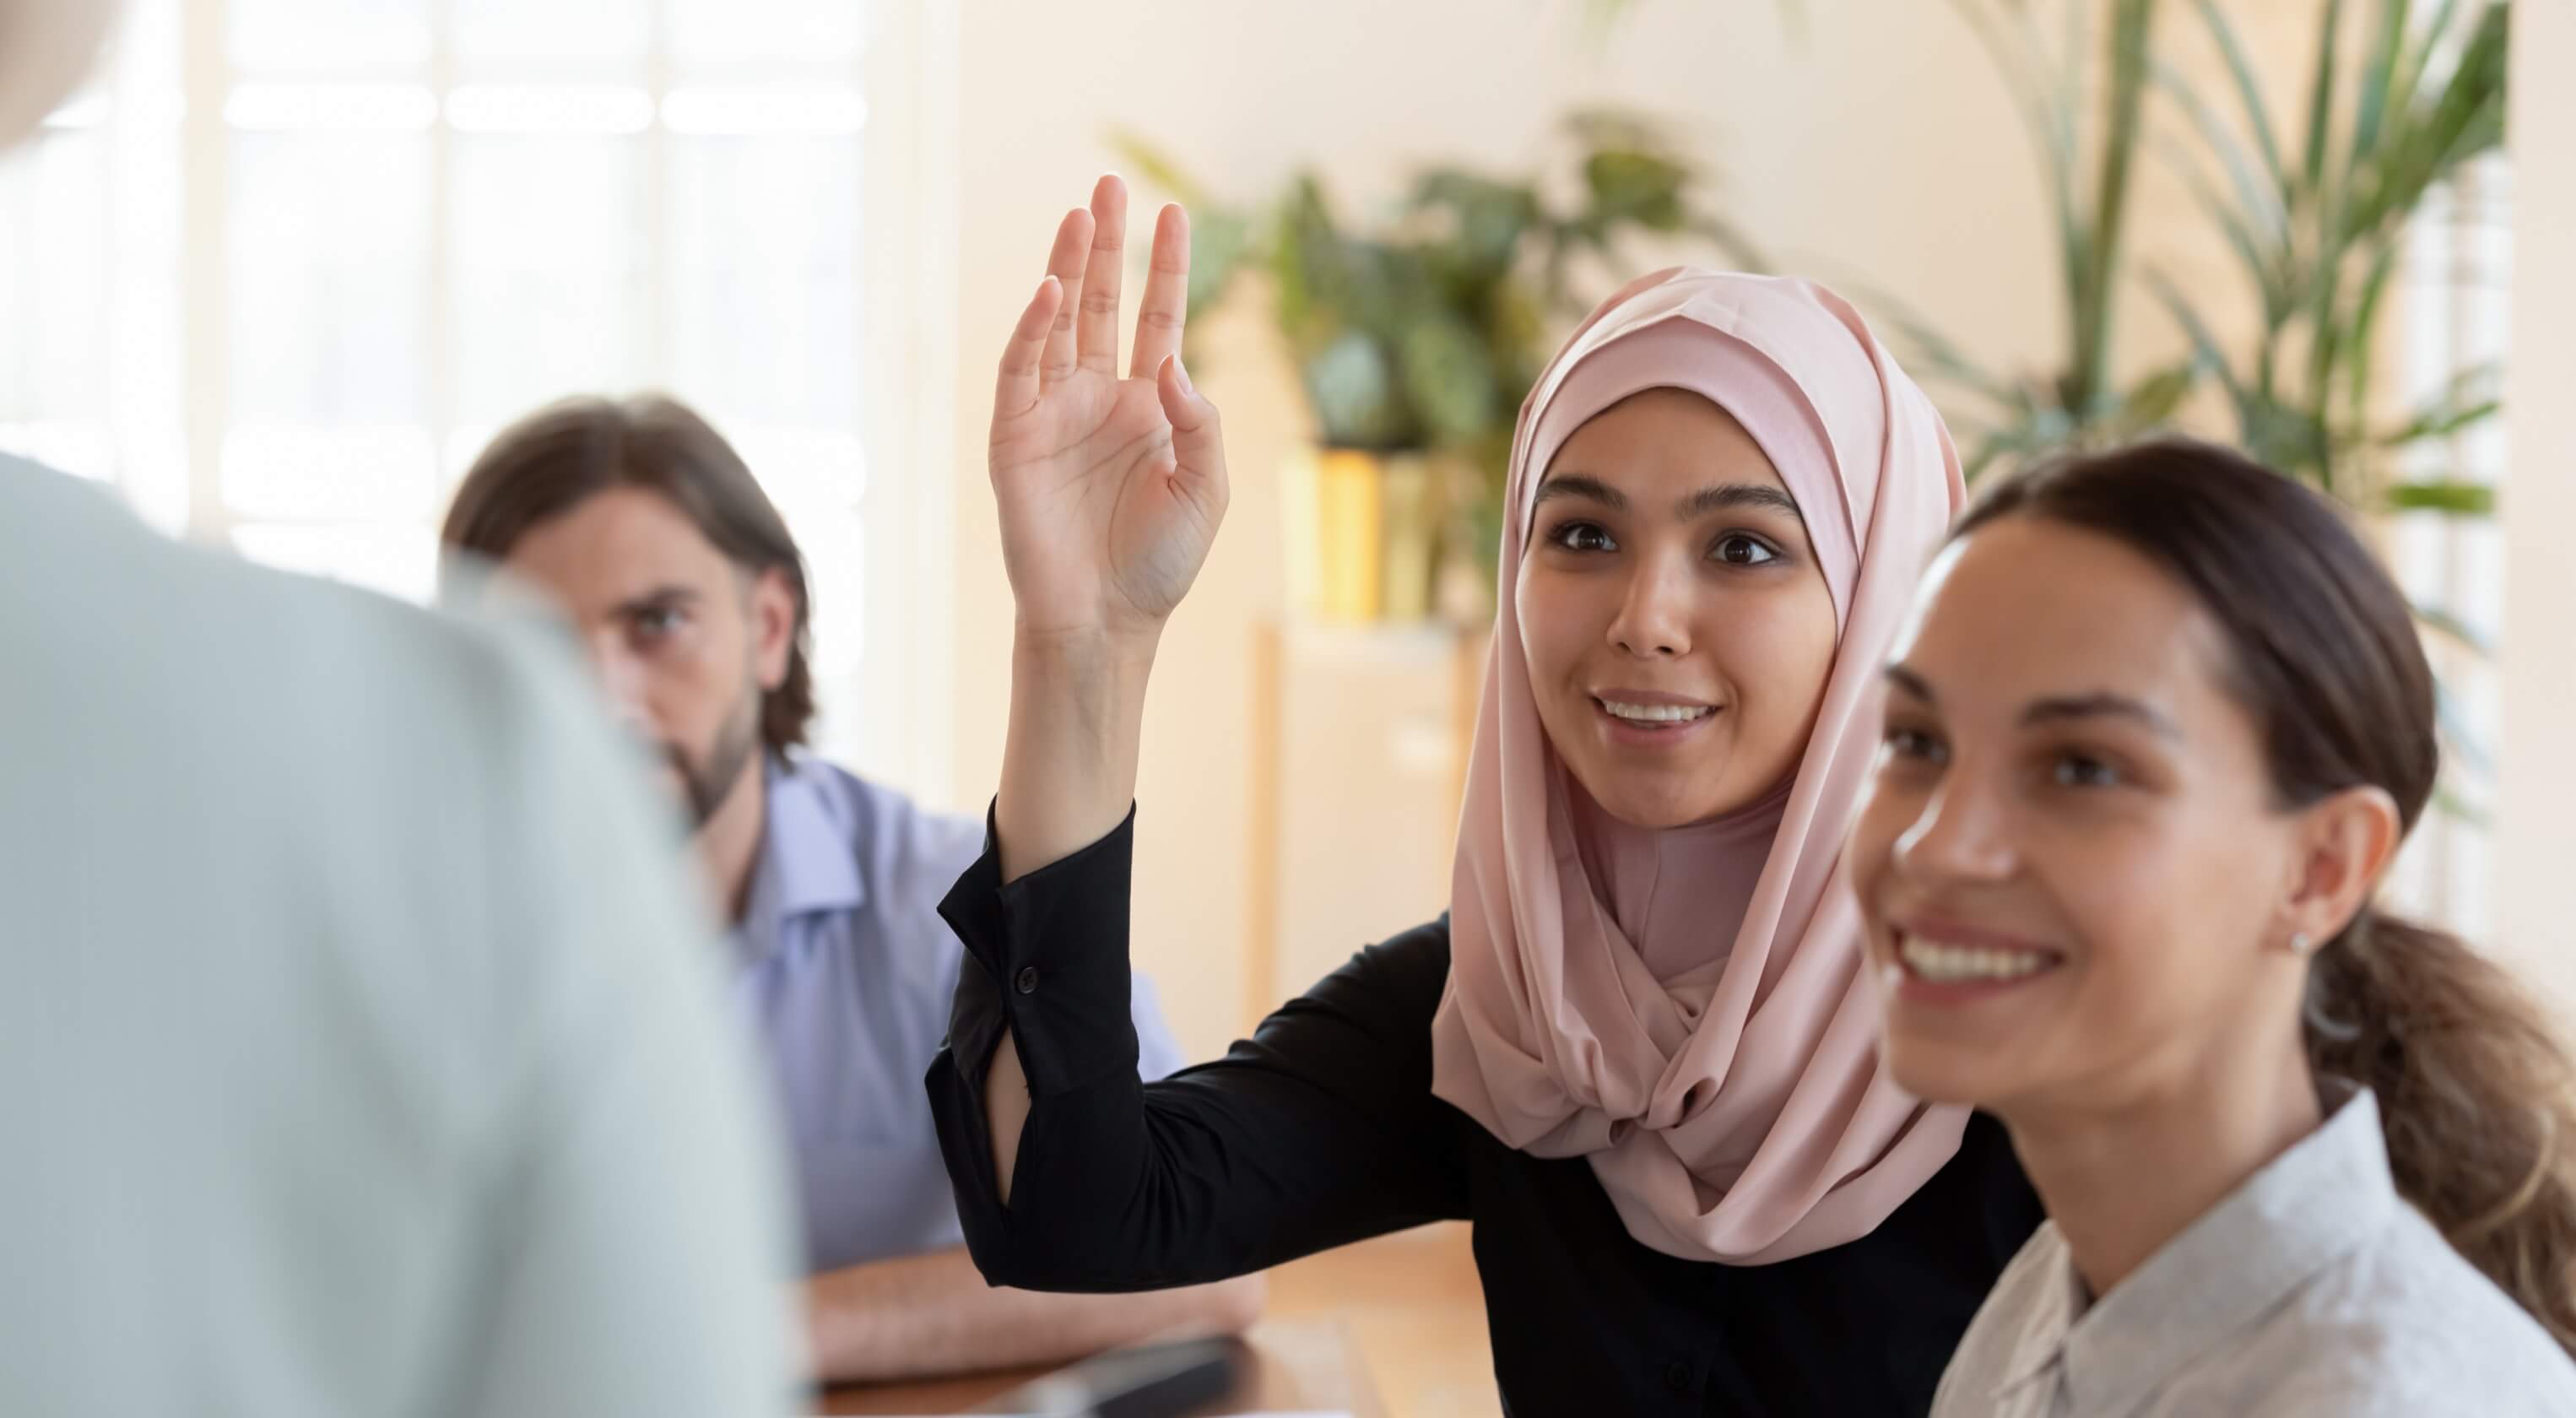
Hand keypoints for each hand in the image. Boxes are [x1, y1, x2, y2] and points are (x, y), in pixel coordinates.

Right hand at [988, 175, 1229, 650]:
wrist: (1105, 621)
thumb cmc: (1161, 563)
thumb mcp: (1206, 488)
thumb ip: (1198, 420)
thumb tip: (1168, 359)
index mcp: (1150, 408)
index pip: (1158, 319)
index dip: (1166, 268)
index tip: (1175, 212)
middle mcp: (1100, 399)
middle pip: (1102, 304)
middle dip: (1107, 246)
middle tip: (1110, 184)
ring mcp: (1055, 414)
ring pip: (1059, 324)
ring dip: (1067, 268)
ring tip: (1080, 214)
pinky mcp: (1016, 437)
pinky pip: (1022, 371)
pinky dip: (1032, 329)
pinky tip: (1051, 290)